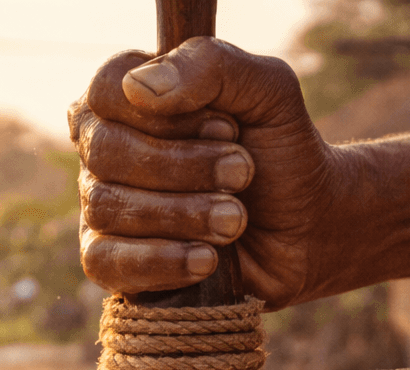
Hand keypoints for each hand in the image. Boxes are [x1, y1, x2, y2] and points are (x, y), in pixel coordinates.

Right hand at [68, 37, 346, 307]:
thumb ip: (211, 66)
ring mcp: (101, 206)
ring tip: (237, 220)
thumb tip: (139, 87)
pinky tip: (207, 259)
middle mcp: (103, 149)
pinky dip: (161, 261)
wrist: (308, 230)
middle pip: (105, 152)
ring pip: (108, 207)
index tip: (228, 128)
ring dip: (183, 214)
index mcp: (129, 97)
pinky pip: (106, 263)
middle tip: (243, 175)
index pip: (108, 91)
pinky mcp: (110, 262)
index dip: (168, 116)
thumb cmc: (279, 153)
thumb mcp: (268, 91)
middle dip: (183, 167)